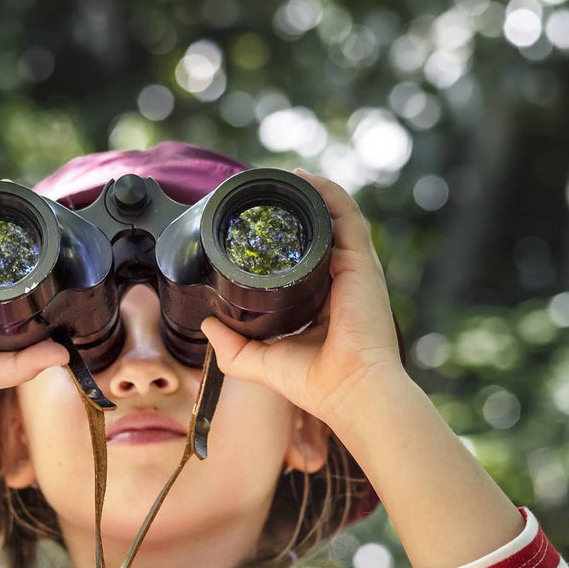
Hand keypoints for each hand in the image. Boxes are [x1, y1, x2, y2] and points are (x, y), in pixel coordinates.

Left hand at [199, 169, 405, 432]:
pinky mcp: (361, 262)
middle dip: (295, 209)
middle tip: (265, 194)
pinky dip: (327, 193)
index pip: (307, 259)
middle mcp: (342, 281)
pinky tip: (304, 179)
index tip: (259, 223)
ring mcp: (355, 268)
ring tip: (282, 178)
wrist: (351, 389)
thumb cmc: (317, 383)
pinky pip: (346, 215)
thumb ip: (233, 347)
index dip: (285, 238)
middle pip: (321, 232)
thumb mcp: (262, 361)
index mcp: (324, 301)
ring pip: (335, 216)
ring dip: (310, 193)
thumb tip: (207, 326)